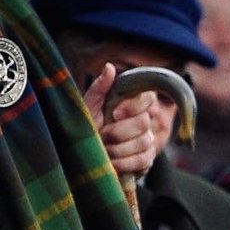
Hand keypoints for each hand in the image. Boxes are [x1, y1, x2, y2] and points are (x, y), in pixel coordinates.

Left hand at [82, 63, 156, 178]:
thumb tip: (109, 67)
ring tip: (103, 150)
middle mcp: (143, 120)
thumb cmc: (85, 128)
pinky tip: (111, 162)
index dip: (133, 107)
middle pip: (144, 122)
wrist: (82, 155)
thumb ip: (99, 88)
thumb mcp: (87, 107)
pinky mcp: (146, 159)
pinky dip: (124, 163)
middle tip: (102, 135)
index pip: (148, 98)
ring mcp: (147, 140)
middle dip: (118, 132)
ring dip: (118, 149)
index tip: (114, 114)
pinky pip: (142, 160)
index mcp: (130, 103)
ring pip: (143, 142)